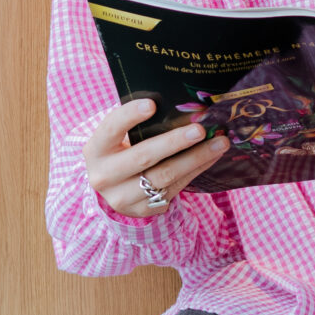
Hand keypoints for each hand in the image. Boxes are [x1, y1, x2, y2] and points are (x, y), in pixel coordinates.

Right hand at [83, 99, 229, 218]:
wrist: (114, 189)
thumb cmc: (121, 152)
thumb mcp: (119, 139)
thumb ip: (138, 125)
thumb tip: (181, 104)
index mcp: (95, 149)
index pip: (111, 128)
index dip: (129, 116)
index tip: (152, 104)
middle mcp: (105, 175)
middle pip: (143, 156)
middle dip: (174, 142)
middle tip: (200, 129)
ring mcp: (123, 197)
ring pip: (165, 176)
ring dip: (196, 158)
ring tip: (219, 143)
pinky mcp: (143, 210)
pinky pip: (175, 188)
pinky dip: (196, 170)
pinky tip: (212, 156)